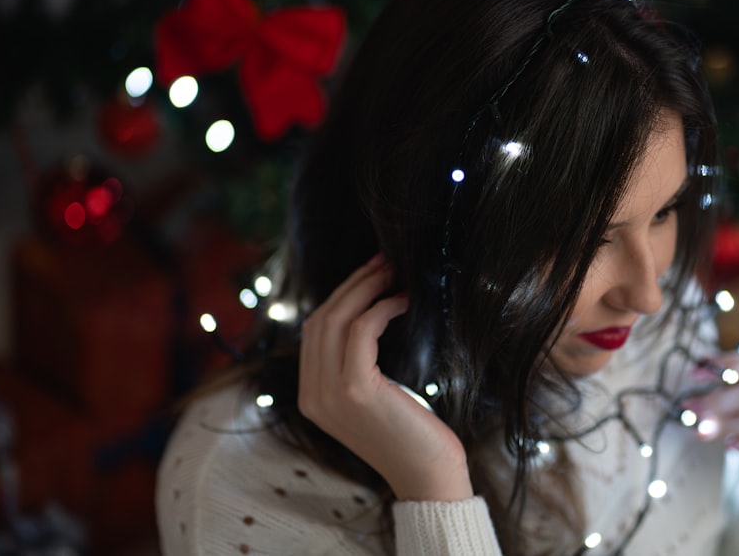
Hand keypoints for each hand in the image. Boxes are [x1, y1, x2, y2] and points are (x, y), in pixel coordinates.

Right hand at [298, 254, 472, 500]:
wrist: (428, 477)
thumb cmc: (410, 434)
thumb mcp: (372, 397)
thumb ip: (355, 365)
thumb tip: (366, 312)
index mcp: (311, 396)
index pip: (315, 329)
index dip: (342, 294)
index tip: (370, 273)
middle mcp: (311, 395)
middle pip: (322, 318)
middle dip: (354, 283)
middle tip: (385, 261)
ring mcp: (329, 393)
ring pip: (337, 319)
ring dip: (367, 288)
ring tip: (394, 272)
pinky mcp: (355, 389)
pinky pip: (361, 330)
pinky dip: (381, 308)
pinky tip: (403, 301)